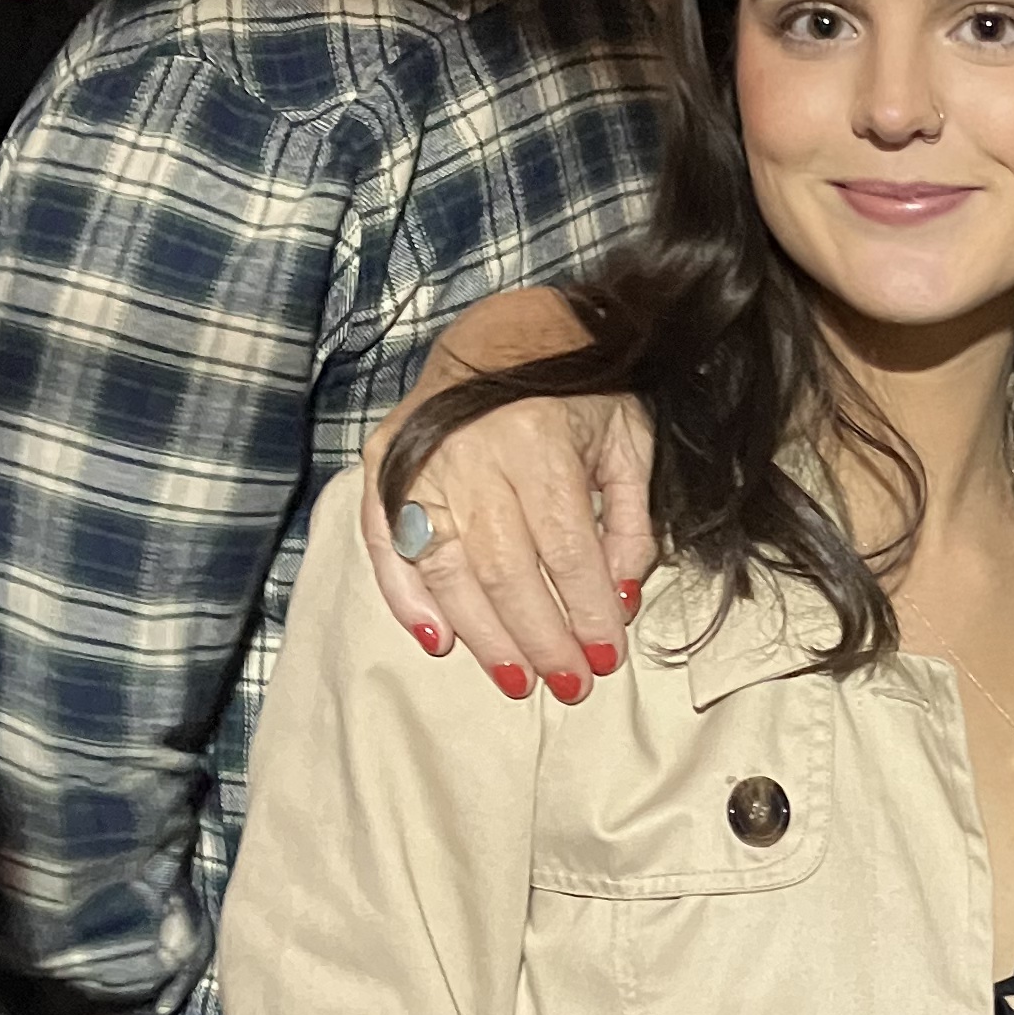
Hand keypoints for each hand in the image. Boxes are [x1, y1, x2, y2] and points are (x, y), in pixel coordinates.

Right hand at [357, 289, 658, 689]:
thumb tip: (618, 598)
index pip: (565, 549)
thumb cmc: (578, 390)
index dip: (585, 610)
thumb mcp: (628, 441)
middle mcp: (472, 452)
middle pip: (505, 571)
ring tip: (516, 678)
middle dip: (538, 638)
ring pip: (448, 570)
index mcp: (539, 439)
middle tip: (566, 684)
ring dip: (482, 636)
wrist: (504, 330)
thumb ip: (630, 521)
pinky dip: (406, 597)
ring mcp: (420, 460)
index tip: (604, 657)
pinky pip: (385, 545)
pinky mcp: (383, 465)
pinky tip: (436, 638)